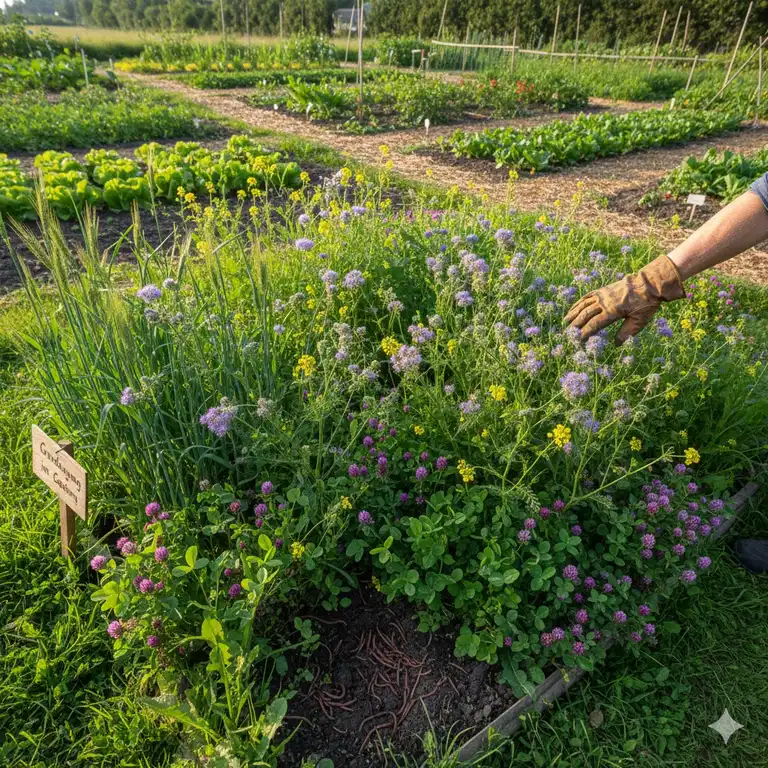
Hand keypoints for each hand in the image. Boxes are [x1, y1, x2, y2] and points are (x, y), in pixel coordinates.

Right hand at [564, 255, 684, 343]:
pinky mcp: (602, 290)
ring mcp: (602, 295)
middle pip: (586, 314)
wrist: (649, 283)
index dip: (585, 333)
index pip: (594, 324)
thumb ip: (626, 332)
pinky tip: (574, 308)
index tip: (579, 340)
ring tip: (565, 321)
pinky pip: (587, 297)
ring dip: (573, 313)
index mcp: (613, 311)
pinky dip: (578, 303)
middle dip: (575, 325)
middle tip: (568, 334)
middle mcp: (604, 302)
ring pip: (583, 305)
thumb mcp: (639, 321)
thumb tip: (616, 344)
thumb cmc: (646, 303)